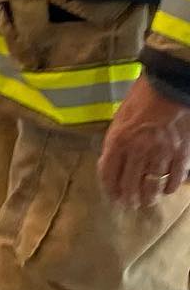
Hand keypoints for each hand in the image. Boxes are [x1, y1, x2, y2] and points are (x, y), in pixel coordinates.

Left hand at [99, 75, 189, 207]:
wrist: (170, 85)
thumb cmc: (141, 99)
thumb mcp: (119, 120)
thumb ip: (114, 143)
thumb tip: (110, 164)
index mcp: (118, 141)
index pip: (109, 175)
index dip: (110, 190)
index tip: (113, 197)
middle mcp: (138, 150)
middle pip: (130, 185)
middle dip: (129, 199)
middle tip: (130, 204)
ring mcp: (161, 153)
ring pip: (152, 185)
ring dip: (148, 197)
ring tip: (147, 201)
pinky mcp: (181, 153)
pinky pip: (175, 178)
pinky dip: (170, 187)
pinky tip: (166, 189)